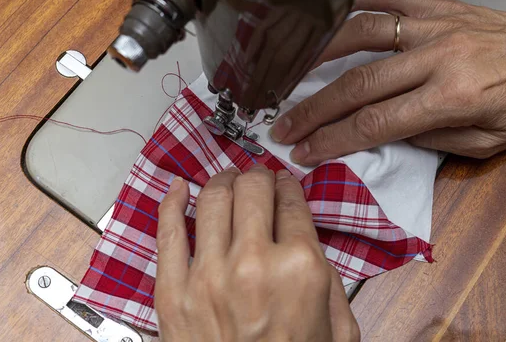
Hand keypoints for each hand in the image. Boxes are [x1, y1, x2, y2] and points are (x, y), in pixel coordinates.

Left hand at [155, 165, 358, 341]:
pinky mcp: (172, 291)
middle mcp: (254, 263)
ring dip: (222, 181)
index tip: (284, 185)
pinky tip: (177, 188)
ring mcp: (208, 275)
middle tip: (257, 180)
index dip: (288, 186)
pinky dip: (171, 202)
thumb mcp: (338, 328)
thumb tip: (305, 239)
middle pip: (252, 190)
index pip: (292, 202)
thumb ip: (328, 277)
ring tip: (225, 181)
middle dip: (257, 178)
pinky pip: (167, 231)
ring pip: (212, 200)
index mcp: (300, 269)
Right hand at [269, 0, 505, 165]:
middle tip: (286, 124)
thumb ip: (431, 140)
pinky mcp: (441, 7)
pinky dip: (357, 5)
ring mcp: (436, 25)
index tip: (305, 151)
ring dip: (321, 55)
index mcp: (451, 97)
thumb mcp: (487, 143)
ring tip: (295, 73)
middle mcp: (438, 57)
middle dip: (314, 109)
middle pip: (357, 84)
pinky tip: (335, 20)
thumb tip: (387, 132)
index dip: (331, 140)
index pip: (374, 124)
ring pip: (362, 33)